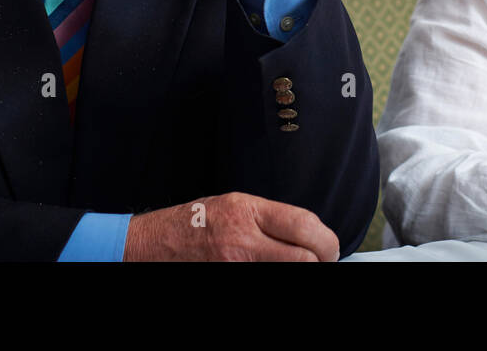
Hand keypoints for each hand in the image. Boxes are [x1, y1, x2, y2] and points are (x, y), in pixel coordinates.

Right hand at [122, 192, 339, 260]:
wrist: (156, 245)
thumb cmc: (195, 222)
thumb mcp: (234, 204)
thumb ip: (270, 217)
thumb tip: (308, 232)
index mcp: (246, 211)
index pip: (304, 225)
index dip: (326, 240)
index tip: (330, 247)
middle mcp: (243, 241)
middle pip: (304, 258)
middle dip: (321, 261)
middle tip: (322, 261)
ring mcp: (236, 266)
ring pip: (290, 273)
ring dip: (302, 271)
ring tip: (300, 265)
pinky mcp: (231, 281)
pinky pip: (268, 282)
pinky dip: (281, 278)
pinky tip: (277, 271)